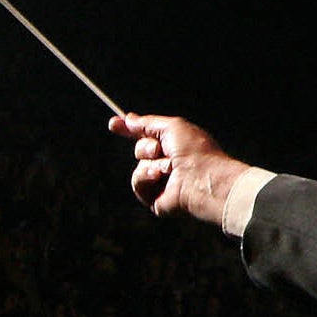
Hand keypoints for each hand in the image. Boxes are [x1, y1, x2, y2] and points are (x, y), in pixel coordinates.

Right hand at [108, 113, 250, 226]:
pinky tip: (160, 178)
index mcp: (178, 146)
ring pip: (139, 167)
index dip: (131, 129)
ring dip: (149, 164)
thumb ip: (148, 123)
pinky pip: (138, 184)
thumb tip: (127, 118)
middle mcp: (171, 163)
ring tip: (168, 168)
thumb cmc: (195, 151)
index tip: (113, 123)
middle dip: (146, 147)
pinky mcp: (157, 198)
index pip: (150, 136)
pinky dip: (145, 178)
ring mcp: (164, 182)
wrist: (203, 178)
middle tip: (159, 150)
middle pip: (140, 150)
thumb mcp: (172, 127)